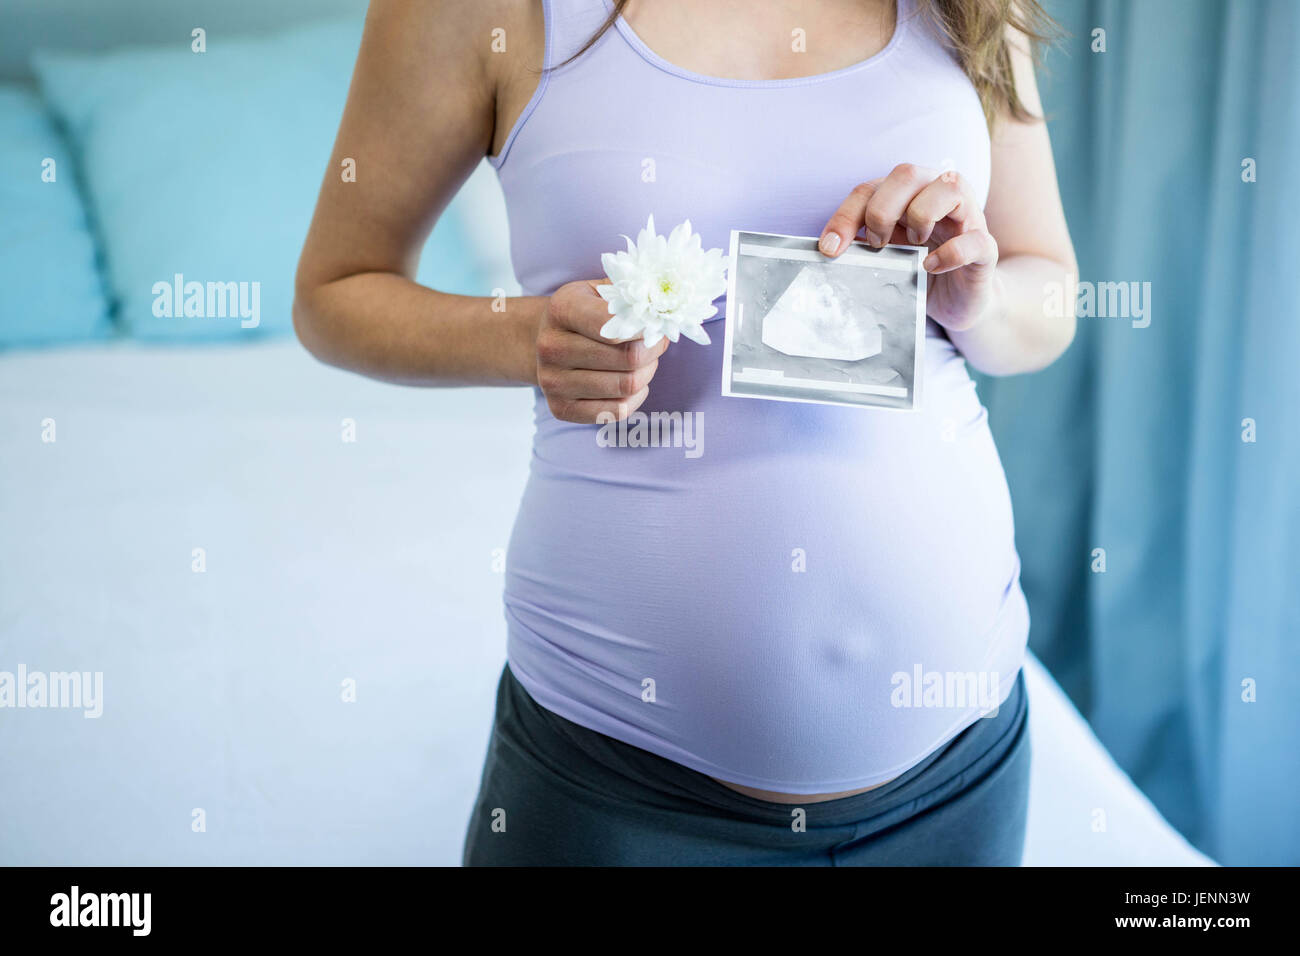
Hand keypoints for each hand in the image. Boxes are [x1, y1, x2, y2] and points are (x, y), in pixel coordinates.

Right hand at [536, 280, 667, 422]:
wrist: (545, 339)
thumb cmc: (585, 313)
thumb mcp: (601, 291)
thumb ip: (630, 295)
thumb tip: (662, 310)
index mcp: (562, 309)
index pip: (614, 324)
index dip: (645, 327)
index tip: (654, 326)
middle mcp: (551, 346)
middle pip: (628, 358)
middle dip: (652, 351)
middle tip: (655, 343)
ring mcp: (552, 381)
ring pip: (626, 386)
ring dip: (646, 374)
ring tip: (643, 362)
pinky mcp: (560, 409)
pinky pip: (618, 411)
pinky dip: (635, 398)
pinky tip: (630, 383)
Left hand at [818, 164, 999, 331]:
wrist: (959, 301)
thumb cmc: (919, 269)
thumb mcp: (885, 254)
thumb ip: (863, 242)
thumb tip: (830, 248)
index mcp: (908, 192)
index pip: (870, 188)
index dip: (846, 215)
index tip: (829, 248)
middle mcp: (939, 192)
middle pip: (907, 173)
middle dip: (881, 210)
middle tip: (876, 244)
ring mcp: (968, 215)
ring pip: (949, 187)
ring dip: (921, 216)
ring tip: (913, 247)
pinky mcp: (985, 246)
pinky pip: (973, 239)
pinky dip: (949, 254)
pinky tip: (930, 267)